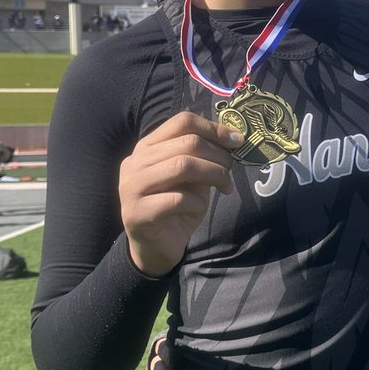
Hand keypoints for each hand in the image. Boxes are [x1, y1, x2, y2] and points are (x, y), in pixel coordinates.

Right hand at [119, 112, 244, 276]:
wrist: (156, 247)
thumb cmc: (177, 208)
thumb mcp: (193, 178)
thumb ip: (204, 157)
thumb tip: (233, 138)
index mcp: (147, 147)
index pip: (182, 122)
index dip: (214, 128)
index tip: (237, 141)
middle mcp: (135, 162)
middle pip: (187, 143)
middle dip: (218, 155)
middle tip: (231, 170)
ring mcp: (131, 186)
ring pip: (182, 166)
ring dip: (213, 174)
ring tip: (225, 186)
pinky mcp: (136, 213)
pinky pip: (178, 199)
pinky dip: (197, 203)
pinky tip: (197, 210)